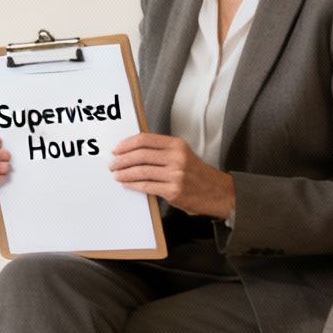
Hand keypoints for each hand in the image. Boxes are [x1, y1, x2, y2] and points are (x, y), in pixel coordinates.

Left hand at [109, 133, 234, 219]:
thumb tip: (133, 152)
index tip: (116, 149)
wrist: (219, 192)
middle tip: (112, 164)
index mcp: (177, 145)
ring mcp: (175, 174)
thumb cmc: (198, 174)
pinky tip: (126, 184)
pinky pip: (146, 186)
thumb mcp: (183, 154)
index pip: (145, 140)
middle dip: (121, 160)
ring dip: (124, 173)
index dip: (126, 144)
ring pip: (141, 171)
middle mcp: (176, 157)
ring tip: (116, 175)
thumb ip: (162, 151)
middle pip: (140, 155)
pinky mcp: (173, 191)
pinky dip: (133, 185)